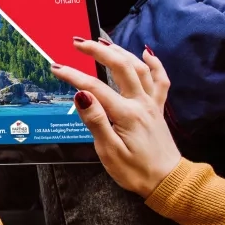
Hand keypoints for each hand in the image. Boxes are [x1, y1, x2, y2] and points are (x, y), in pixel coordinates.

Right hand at [50, 38, 181, 196]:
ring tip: (103, 41)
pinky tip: (146, 54)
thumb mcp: (109, 152)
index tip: (55, 67)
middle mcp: (141, 103)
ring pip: (139, 68)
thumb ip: (96, 122)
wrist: (168, 183)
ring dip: (121, 51)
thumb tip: (81, 95)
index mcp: (126, 114)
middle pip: (120, 66)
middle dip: (98, 50)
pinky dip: (154, 64)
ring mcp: (152, 104)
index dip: (73, 75)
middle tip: (78, 43)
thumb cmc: (135, 172)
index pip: (94, 87)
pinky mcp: (158, 109)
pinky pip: (160, 80)